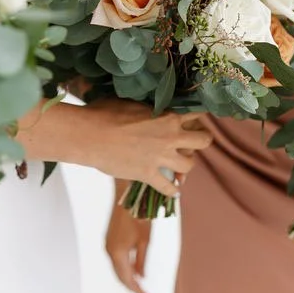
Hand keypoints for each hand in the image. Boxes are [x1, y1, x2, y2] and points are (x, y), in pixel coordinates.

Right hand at [78, 100, 212, 195]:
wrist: (89, 135)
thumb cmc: (105, 112)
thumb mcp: (131, 102)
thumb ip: (147, 107)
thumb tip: (148, 106)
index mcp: (167, 116)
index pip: (196, 115)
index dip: (196, 118)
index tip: (192, 120)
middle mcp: (170, 137)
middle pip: (203, 140)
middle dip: (201, 140)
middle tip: (194, 142)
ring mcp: (160, 157)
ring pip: (189, 165)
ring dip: (186, 165)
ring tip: (180, 165)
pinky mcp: (148, 174)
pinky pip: (168, 187)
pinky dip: (172, 190)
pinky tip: (173, 190)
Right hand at [106, 191, 152, 292]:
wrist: (127, 196)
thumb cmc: (139, 216)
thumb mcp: (145, 240)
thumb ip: (142, 260)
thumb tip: (141, 277)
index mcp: (117, 253)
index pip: (127, 279)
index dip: (137, 291)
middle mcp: (109, 251)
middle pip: (120, 276)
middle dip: (132, 286)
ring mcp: (108, 245)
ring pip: (117, 268)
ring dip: (128, 277)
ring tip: (141, 285)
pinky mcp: (109, 240)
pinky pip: (116, 259)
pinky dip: (125, 267)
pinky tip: (135, 269)